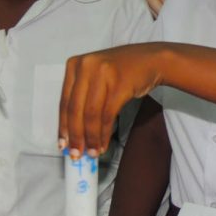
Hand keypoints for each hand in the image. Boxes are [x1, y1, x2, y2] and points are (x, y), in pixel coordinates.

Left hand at [58, 43, 167, 158]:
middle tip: (76, 154)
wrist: (153, 60)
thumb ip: (83, 95)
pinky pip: (107, 115)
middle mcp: (87, 66)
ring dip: (91, 138)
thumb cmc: (123, 70)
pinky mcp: (120, 84)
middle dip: (76, 136)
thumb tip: (73, 131)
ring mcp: (103, 74)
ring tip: (92, 152)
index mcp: (75, 64)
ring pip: (91, 114)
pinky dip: (104, 133)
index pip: (65, 101)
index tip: (63, 145)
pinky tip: (103, 144)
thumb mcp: (96, 75)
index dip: (63, 126)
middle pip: (76, 109)